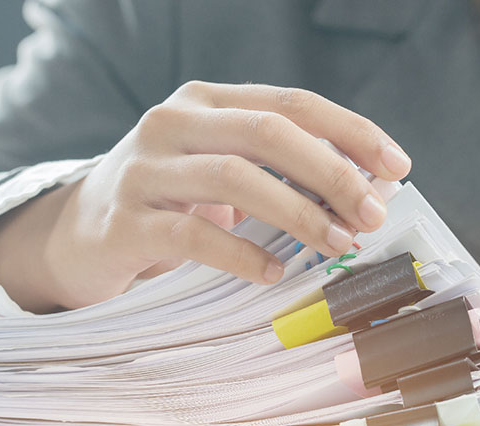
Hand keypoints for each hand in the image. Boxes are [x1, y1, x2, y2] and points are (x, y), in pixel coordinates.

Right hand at [0, 82, 410, 312]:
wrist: (82, 233)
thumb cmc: (172, 201)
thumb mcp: (225, 171)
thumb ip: (282, 172)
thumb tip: (365, 194)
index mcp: (209, 100)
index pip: (293, 103)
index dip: (352, 132)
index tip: (397, 168)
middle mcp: (175, 121)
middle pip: (269, 132)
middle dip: (333, 173)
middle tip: (372, 214)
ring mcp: (146, 168)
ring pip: (236, 177)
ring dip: (299, 212)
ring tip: (338, 243)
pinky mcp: (126, 220)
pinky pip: (194, 235)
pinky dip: (242, 254)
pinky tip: (273, 271)